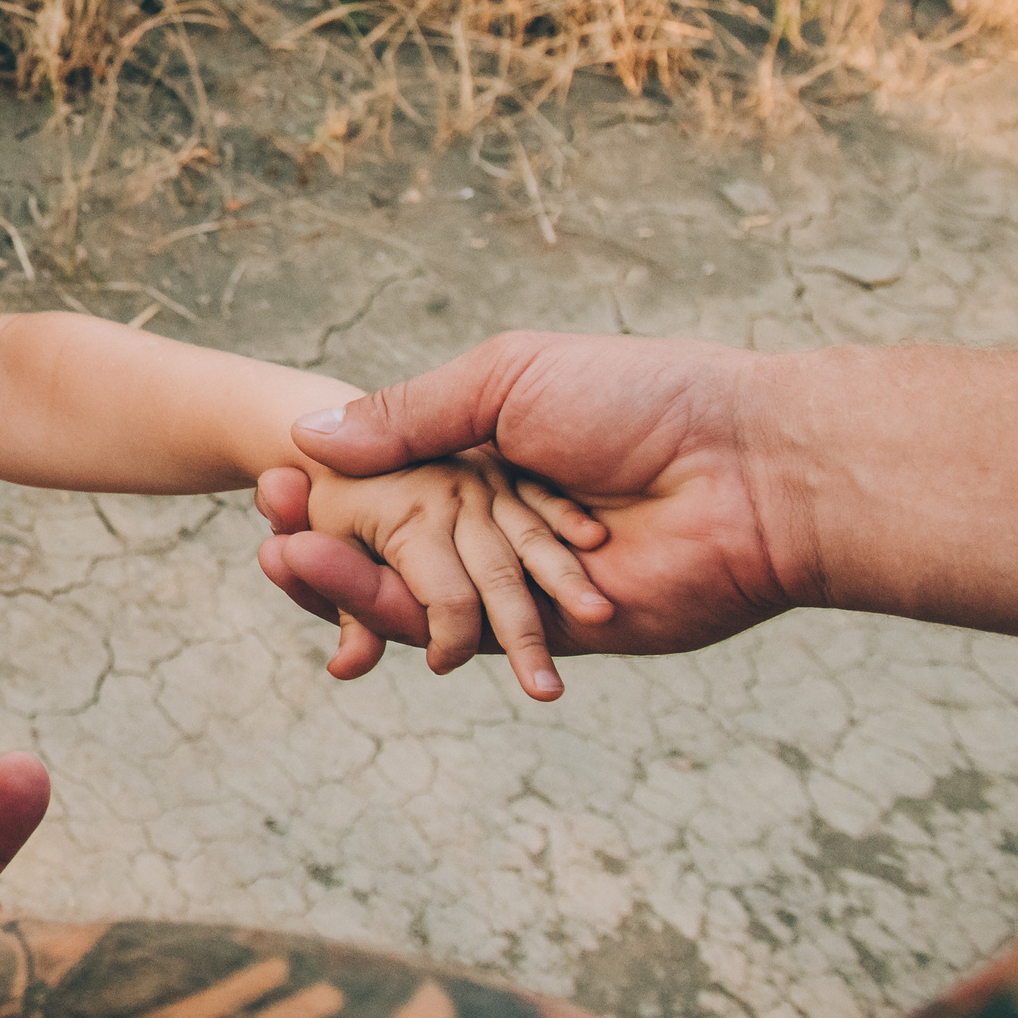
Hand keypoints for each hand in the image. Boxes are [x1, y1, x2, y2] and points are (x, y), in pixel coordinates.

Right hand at [258, 332, 801, 670]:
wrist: (750, 470)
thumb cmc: (643, 400)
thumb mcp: (509, 379)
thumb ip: (412, 412)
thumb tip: (314, 435)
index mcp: (497, 450)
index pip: (394, 475)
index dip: (333, 482)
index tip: (275, 478)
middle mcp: (505, 517)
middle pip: (393, 538)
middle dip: (325, 533)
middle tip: (267, 523)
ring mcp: (525, 581)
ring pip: (416, 590)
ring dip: (342, 580)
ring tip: (280, 559)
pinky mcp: (549, 637)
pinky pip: (460, 637)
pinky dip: (398, 622)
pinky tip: (340, 604)